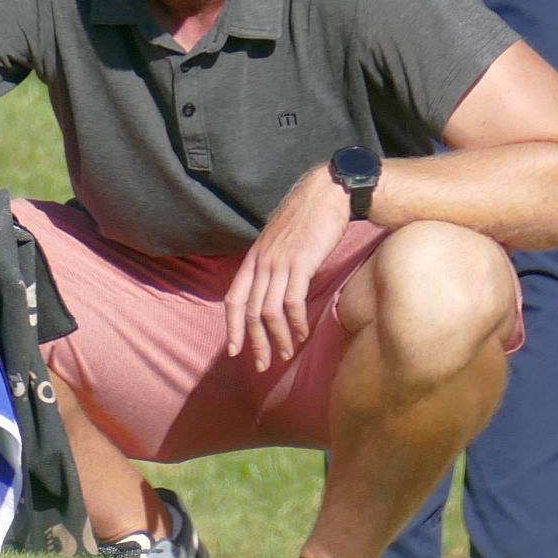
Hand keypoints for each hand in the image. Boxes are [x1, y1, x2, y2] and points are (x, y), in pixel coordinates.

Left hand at [221, 168, 354, 371]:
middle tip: (262, 365)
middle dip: (254, 343)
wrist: (326, 192)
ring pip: (269, 312)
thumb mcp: (280, 240)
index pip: (234, 299)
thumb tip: (275, 289)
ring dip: (278, 338)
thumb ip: (274, 264)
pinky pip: (292, 302)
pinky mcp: (301, 264)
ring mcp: (279, 263)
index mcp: (254, 258)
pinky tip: (302, 333)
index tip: (234, 350)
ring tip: (286, 354)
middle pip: (250, 312)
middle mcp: (262, 262)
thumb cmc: (307, 216)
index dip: (232, 327)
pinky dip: (296, 323)